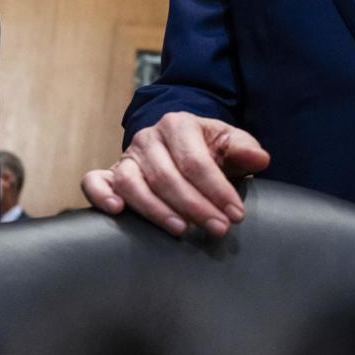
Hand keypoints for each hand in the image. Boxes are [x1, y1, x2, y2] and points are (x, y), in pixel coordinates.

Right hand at [81, 111, 269, 238]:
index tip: (235, 215)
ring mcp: (126, 156)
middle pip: (167, 176)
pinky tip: (116, 211)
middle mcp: (148, 138)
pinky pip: (94, 181)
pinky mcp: (109, 173)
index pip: (196, 161)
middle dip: (195, 206)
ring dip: (156, 209)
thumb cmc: (206, 148)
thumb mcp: (228, 143)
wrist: (177, 144)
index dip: (217, 190)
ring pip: (132, 183)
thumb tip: (260, 159)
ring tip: (180, 230)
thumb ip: (244, 149)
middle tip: (218, 229)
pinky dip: (100, 195)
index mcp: (178, 124)